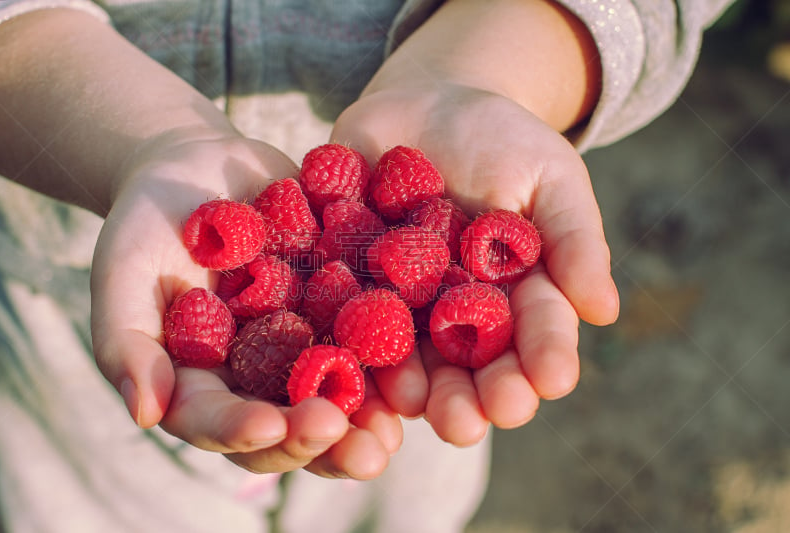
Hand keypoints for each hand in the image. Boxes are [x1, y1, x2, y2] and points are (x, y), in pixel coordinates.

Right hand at [90, 133, 401, 477]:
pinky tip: (421, 366)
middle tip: (360, 451)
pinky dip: (396, 355)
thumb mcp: (123, 274)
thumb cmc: (149, 222)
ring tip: (394, 435)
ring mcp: (305, 345)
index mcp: (204, 383)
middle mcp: (259, 376)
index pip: (219, 422)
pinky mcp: (342, 309)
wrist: (203, 168)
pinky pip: (371, 337)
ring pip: (337, 396)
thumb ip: (126, 343)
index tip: (271, 424)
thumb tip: (145, 414)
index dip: (244, 430)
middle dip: (321, 442)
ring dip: (368, 420)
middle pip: (288, 425)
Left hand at [331, 85, 618, 445]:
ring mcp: (402, 301)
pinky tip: (348, 362)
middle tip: (472, 426)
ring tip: (416, 404)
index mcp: (514, 295)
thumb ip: (574, 239)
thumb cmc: (502, 138)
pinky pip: (343, 315)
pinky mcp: (349, 282)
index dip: (542, 358)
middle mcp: (458, 312)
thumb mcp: (549, 175)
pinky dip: (345, 340)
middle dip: (471, 397)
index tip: (552, 381)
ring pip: (407, 356)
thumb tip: (605, 311)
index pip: (534, 333)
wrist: (425, 103)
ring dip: (410, 387)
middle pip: (467, 365)